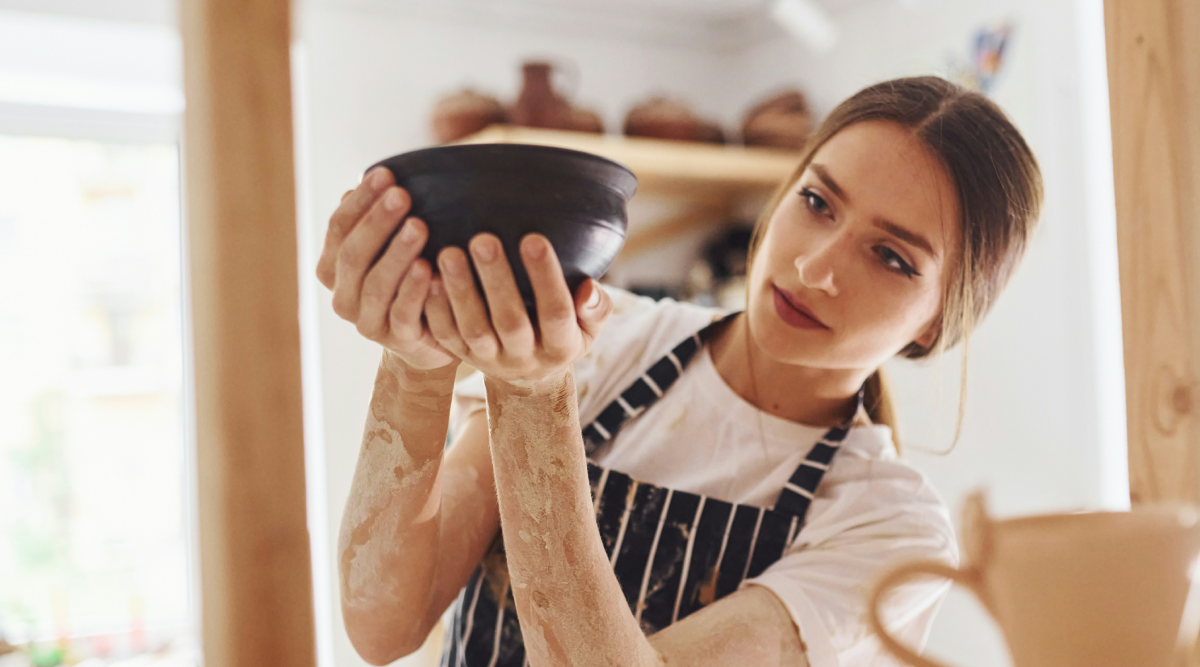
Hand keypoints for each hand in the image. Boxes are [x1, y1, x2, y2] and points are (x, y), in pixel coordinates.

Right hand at [316, 167, 456, 370]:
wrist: (428, 338)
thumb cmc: (408, 281)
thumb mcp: (392, 249)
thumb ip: (380, 221)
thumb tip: (373, 177)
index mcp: (334, 269)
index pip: (339, 228)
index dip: (361, 201)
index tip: (386, 174)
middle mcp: (343, 296)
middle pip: (354, 253)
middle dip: (378, 221)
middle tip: (403, 194)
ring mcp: (366, 321)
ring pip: (376, 284)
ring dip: (397, 252)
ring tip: (419, 226)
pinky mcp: (396, 339)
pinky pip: (403, 313)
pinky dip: (414, 290)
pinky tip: (429, 268)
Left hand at [424, 233, 611, 386]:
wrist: (529, 377)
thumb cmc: (564, 333)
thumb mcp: (589, 328)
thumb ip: (596, 307)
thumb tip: (588, 289)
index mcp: (561, 346)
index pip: (557, 312)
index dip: (546, 278)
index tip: (534, 238)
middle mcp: (525, 357)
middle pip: (510, 321)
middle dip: (496, 279)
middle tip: (483, 239)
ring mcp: (490, 359)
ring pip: (473, 329)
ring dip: (459, 291)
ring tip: (448, 253)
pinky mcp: (462, 356)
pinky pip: (446, 335)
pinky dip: (435, 307)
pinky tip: (427, 276)